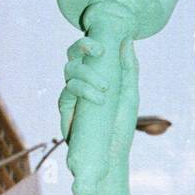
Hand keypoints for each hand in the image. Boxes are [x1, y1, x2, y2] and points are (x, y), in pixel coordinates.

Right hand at [58, 32, 139, 169]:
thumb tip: (127, 39)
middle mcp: (82, 81)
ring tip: (105, 89)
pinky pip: (67, 91)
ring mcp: (72, 94)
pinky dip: (83, 91)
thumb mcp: (130, 95)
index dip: (90, 41)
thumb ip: (129, 69)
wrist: (111, 155)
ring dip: (87, 74)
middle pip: (73, 54)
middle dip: (82, 47)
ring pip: (70, 70)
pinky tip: (98, 99)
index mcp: (96, 75)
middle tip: (99, 51)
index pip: (87, 51)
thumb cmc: (121, 126)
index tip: (102, 43)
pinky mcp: (65, 109)